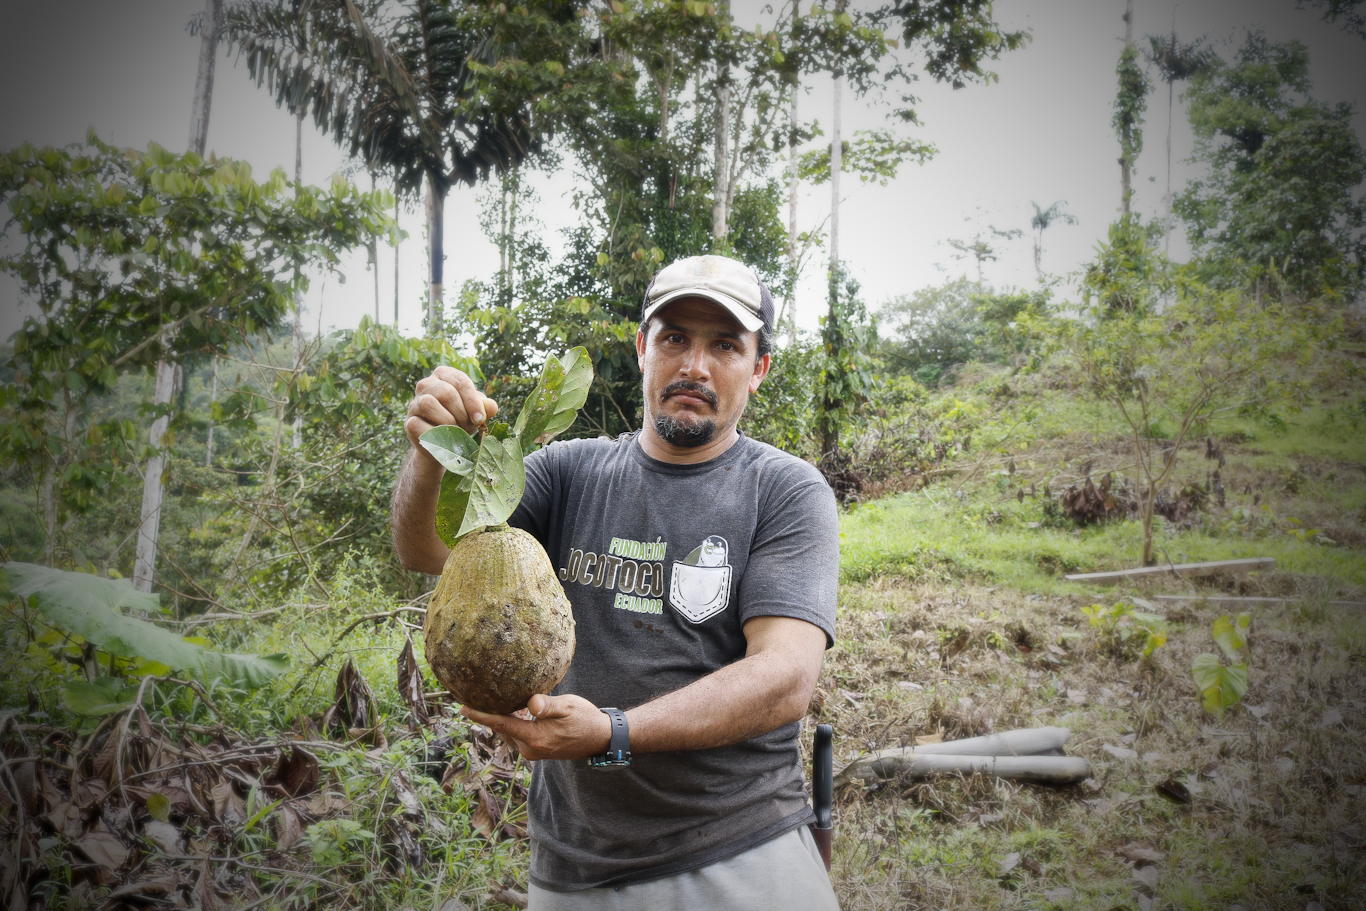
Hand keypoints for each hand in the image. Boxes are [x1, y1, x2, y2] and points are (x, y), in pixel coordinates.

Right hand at [405, 366, 499, 449]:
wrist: (445, 443)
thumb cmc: (462, 419)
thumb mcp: (476, 411)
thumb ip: (485, 406)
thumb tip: (491, 407)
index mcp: (444, 374)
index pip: (460, 381)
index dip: (472, 401)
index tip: (480, 419)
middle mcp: (426, 384)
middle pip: (446, 393)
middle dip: (461, 413)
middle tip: (467, 426)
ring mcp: (415, 402)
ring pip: (429, 403)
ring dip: (447, 421)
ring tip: (455, 430)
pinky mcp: (409, 421)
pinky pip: (418, 424)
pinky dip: (434, 433)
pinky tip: (442, 437)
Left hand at [460, 693, 611, 760]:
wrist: (600, 738)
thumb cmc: (585, 719)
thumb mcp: (568, 707)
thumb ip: (547, 705)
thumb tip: (531, 703)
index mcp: (535, 738)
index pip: (501, 724)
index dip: (481, 715)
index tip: (462, 707)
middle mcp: (530, 749)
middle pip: (501, 729)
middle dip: (487, 714)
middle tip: (470, 696)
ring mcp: (533, 751)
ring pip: (509, 732)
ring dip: (501, 718)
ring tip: (487, 699)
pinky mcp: (537, 749)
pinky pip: (518, 734)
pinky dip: (512, 722)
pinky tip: (512, 708)